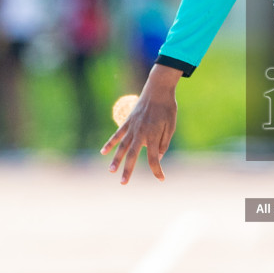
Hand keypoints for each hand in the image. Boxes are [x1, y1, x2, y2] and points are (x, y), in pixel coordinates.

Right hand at [101, 64, 179, 183]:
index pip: (154, 159)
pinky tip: (103, 152)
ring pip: (122, 147)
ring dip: (115, 159)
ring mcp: (132, 127)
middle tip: (123, 183)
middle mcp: (141, 133)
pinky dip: (110, 143)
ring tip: (111, 171)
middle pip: (132, 156)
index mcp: (153, 136)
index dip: (157, 170)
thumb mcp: (171, 126)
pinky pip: (117, 135)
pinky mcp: (128, 122)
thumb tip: (158, 157)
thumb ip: (164, 143)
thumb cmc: (168, 108)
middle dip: (128, 170)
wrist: (158, 89)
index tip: (161, 178)